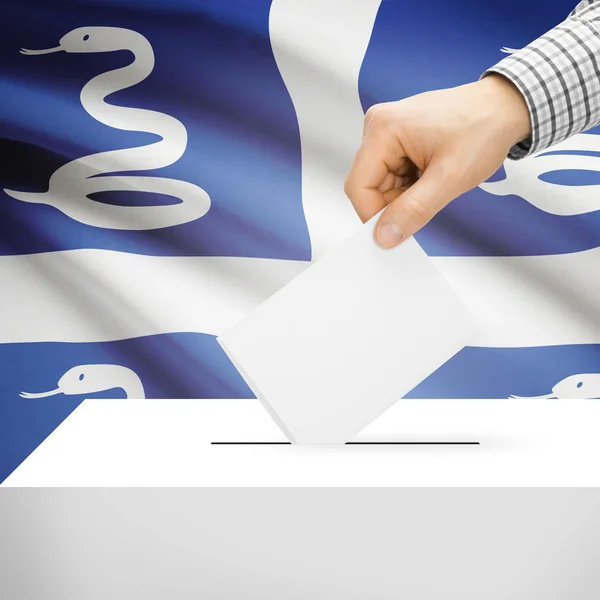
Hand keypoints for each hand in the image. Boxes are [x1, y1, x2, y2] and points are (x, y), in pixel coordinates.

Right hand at [344, 74, 531, 247]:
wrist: (504, 107)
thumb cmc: (483, 130)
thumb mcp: (450, 178)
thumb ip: (413, 210)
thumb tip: (383, 236)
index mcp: (383, 129)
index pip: (358, 186)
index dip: (373, 215)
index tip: (394, 233)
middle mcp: (377, 126)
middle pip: (368, 186)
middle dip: (394, 204)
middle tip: (428, 203)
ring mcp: (386, 131)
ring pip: (380, 184)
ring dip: (404, 196)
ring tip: (435, 183)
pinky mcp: (395, 137)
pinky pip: (391, 175)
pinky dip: (409, 186)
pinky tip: (431, 177)